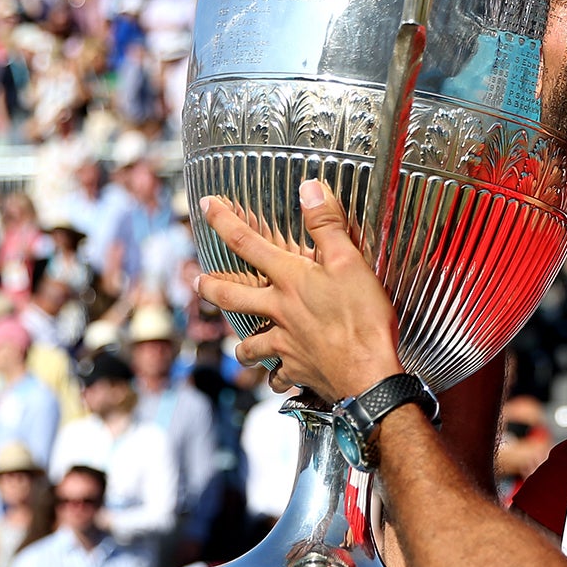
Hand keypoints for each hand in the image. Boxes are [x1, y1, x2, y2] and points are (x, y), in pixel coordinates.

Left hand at [195, 184, 403, 401]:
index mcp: (290, 280)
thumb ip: (328, 225)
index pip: (247, 243)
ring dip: (241, 346)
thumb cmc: (362, 318)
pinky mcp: (297, 370)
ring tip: (240, 347)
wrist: (368, 376)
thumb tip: (309, 189)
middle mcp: (279, 311)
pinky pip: (278, 376)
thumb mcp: (350, 262)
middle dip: (211, 287)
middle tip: (198, 282)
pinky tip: (279, 378)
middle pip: (231, 297)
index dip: (224, 221)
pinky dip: (277, 377)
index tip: (206, 206)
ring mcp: (285, 344)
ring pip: (248, 346)